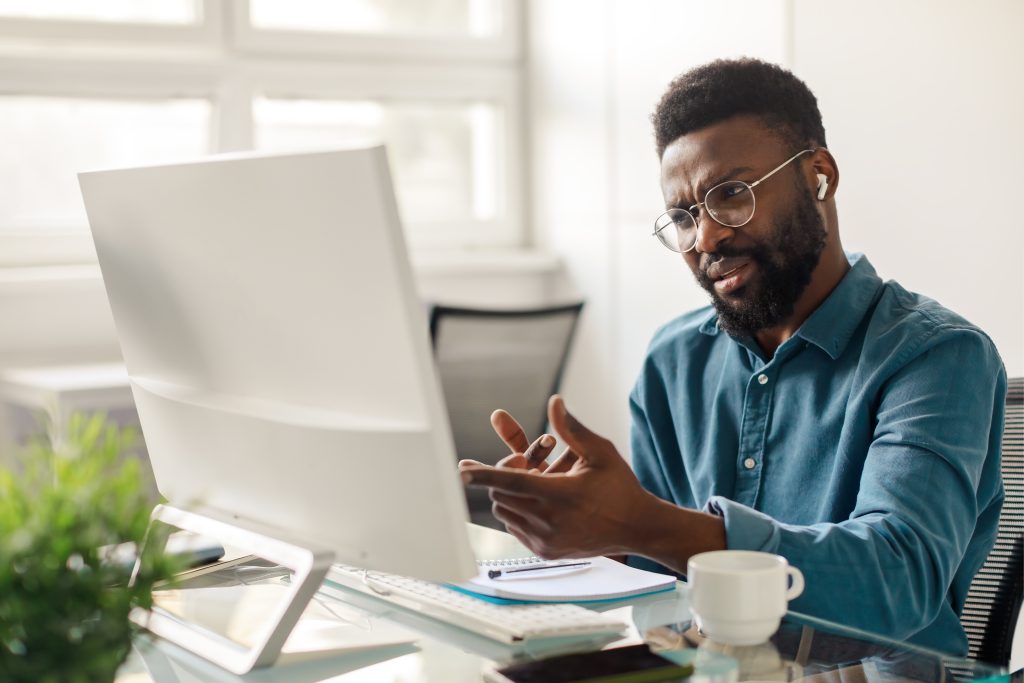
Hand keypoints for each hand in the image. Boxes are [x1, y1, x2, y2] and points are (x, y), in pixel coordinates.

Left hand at [459, 395, 659, 558]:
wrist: (636, 528)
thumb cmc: (620, 486)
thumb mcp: (600, 452)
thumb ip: (572, 429)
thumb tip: (554, 402)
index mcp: (561, 495)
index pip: (512, 482)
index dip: (484, 474)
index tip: (462, 471)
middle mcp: (550, 521)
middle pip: (501, 495)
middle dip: (503, 476)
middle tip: (523, 463)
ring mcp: (545, 540)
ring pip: (504, 512)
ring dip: (509, 495)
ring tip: (535, 483)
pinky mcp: (544, 552)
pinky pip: (514, 527)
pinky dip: (517, 512)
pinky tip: (538, 503)